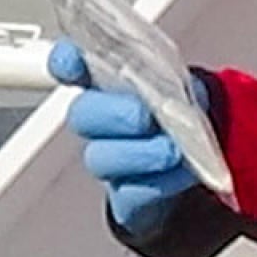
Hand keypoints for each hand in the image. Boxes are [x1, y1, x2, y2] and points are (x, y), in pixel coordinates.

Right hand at [48, 40, 207, 236]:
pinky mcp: (126, 196)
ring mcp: (109, 160)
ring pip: (101, 158)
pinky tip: (182, 171)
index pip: (73, 67)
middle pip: (83, 115)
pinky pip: (132, 193)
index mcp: (106, 84)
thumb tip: (176, 85)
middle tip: (142, 115)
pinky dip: (159, 182)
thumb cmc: (176, 115)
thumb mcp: (181, 86)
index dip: (66, 63)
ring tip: (171, 150)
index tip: (72, 59)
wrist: (189, 164)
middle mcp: (99, 121)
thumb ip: (172, 79)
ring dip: (138, 152)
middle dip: (111, 113)